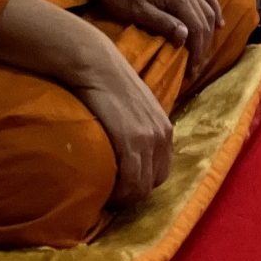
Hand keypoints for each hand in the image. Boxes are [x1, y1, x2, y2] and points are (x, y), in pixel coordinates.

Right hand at [72, 64, 176, 206]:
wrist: (95, 65)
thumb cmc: (108, 83)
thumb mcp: (134, 108)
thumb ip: (139, 128)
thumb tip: (128, 150)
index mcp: (165, 128)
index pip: (162, 171)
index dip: (142, 183)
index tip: (121, 185)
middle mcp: (162, 135)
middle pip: (155, 182)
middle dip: (134, 192)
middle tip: (111, 193)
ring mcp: (149, 139)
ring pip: (143, 187)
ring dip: (124, 196)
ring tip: (104, 193)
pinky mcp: (132, 141)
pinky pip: (131, 182)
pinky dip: (118, 192)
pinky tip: (104, 188)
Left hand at [88, 0, 221, 68]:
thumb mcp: (137, 12)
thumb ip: (162, 23)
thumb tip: (185, 37)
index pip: (196, 28)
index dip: (197, 52)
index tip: (191, 72)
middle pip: (205, 21)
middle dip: (204, 46)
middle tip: (196, 68)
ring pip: (209, 10)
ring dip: (210, 33)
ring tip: (203, 52)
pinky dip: (215, 10)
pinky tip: (218, 23)